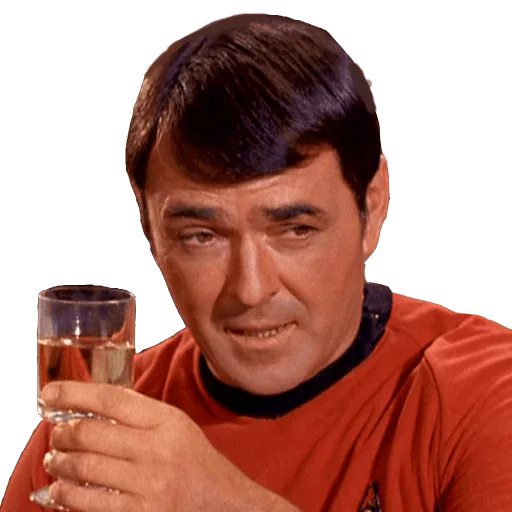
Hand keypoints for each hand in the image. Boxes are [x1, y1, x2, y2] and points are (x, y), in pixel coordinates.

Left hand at [41, 381, 296, 511]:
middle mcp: (157, 451)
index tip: (49, 393)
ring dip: (59, 464)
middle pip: (91, 434)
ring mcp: (147, 487)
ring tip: (53, 460)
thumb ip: (140, 414)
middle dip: (62, 433)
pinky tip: (61, 490)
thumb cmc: (197, 462)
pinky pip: (88, 505)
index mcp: (167, 422)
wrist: (224, 505)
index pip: (112, 399)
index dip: (75, 393)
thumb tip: (92, 405)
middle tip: (54, 434)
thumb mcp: (176, 426)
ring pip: (84, 470)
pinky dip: (67, 495)